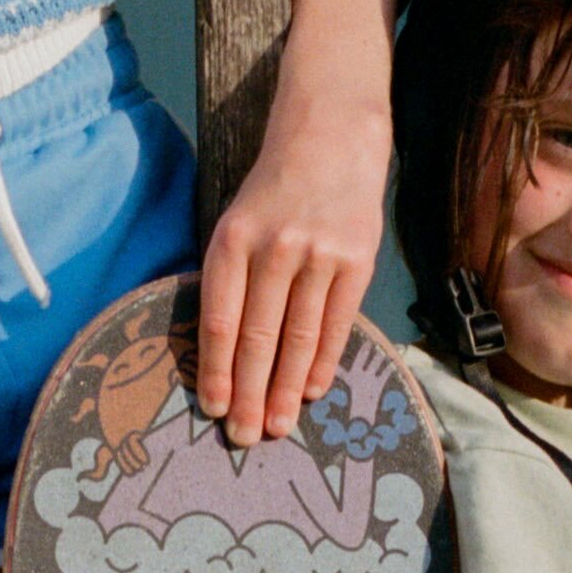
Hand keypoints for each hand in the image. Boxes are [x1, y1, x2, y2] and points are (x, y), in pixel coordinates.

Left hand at [198, 70, 383, 443]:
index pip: (219, 320)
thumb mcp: (237, 220)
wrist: (331, 134)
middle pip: (258, 338)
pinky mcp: (358, 259)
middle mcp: (273, 249)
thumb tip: (226, 355)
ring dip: (287, 390)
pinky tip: (313, 391)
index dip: (216, 371)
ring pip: (298, 338)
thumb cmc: (275, 188)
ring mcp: (319, 255)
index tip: (214, 410)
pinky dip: (323, 362)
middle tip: (244, 439)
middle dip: (250, 395)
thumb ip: (231, 278)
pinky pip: (337, 323)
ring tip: (279, 427)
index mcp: (231, 240)